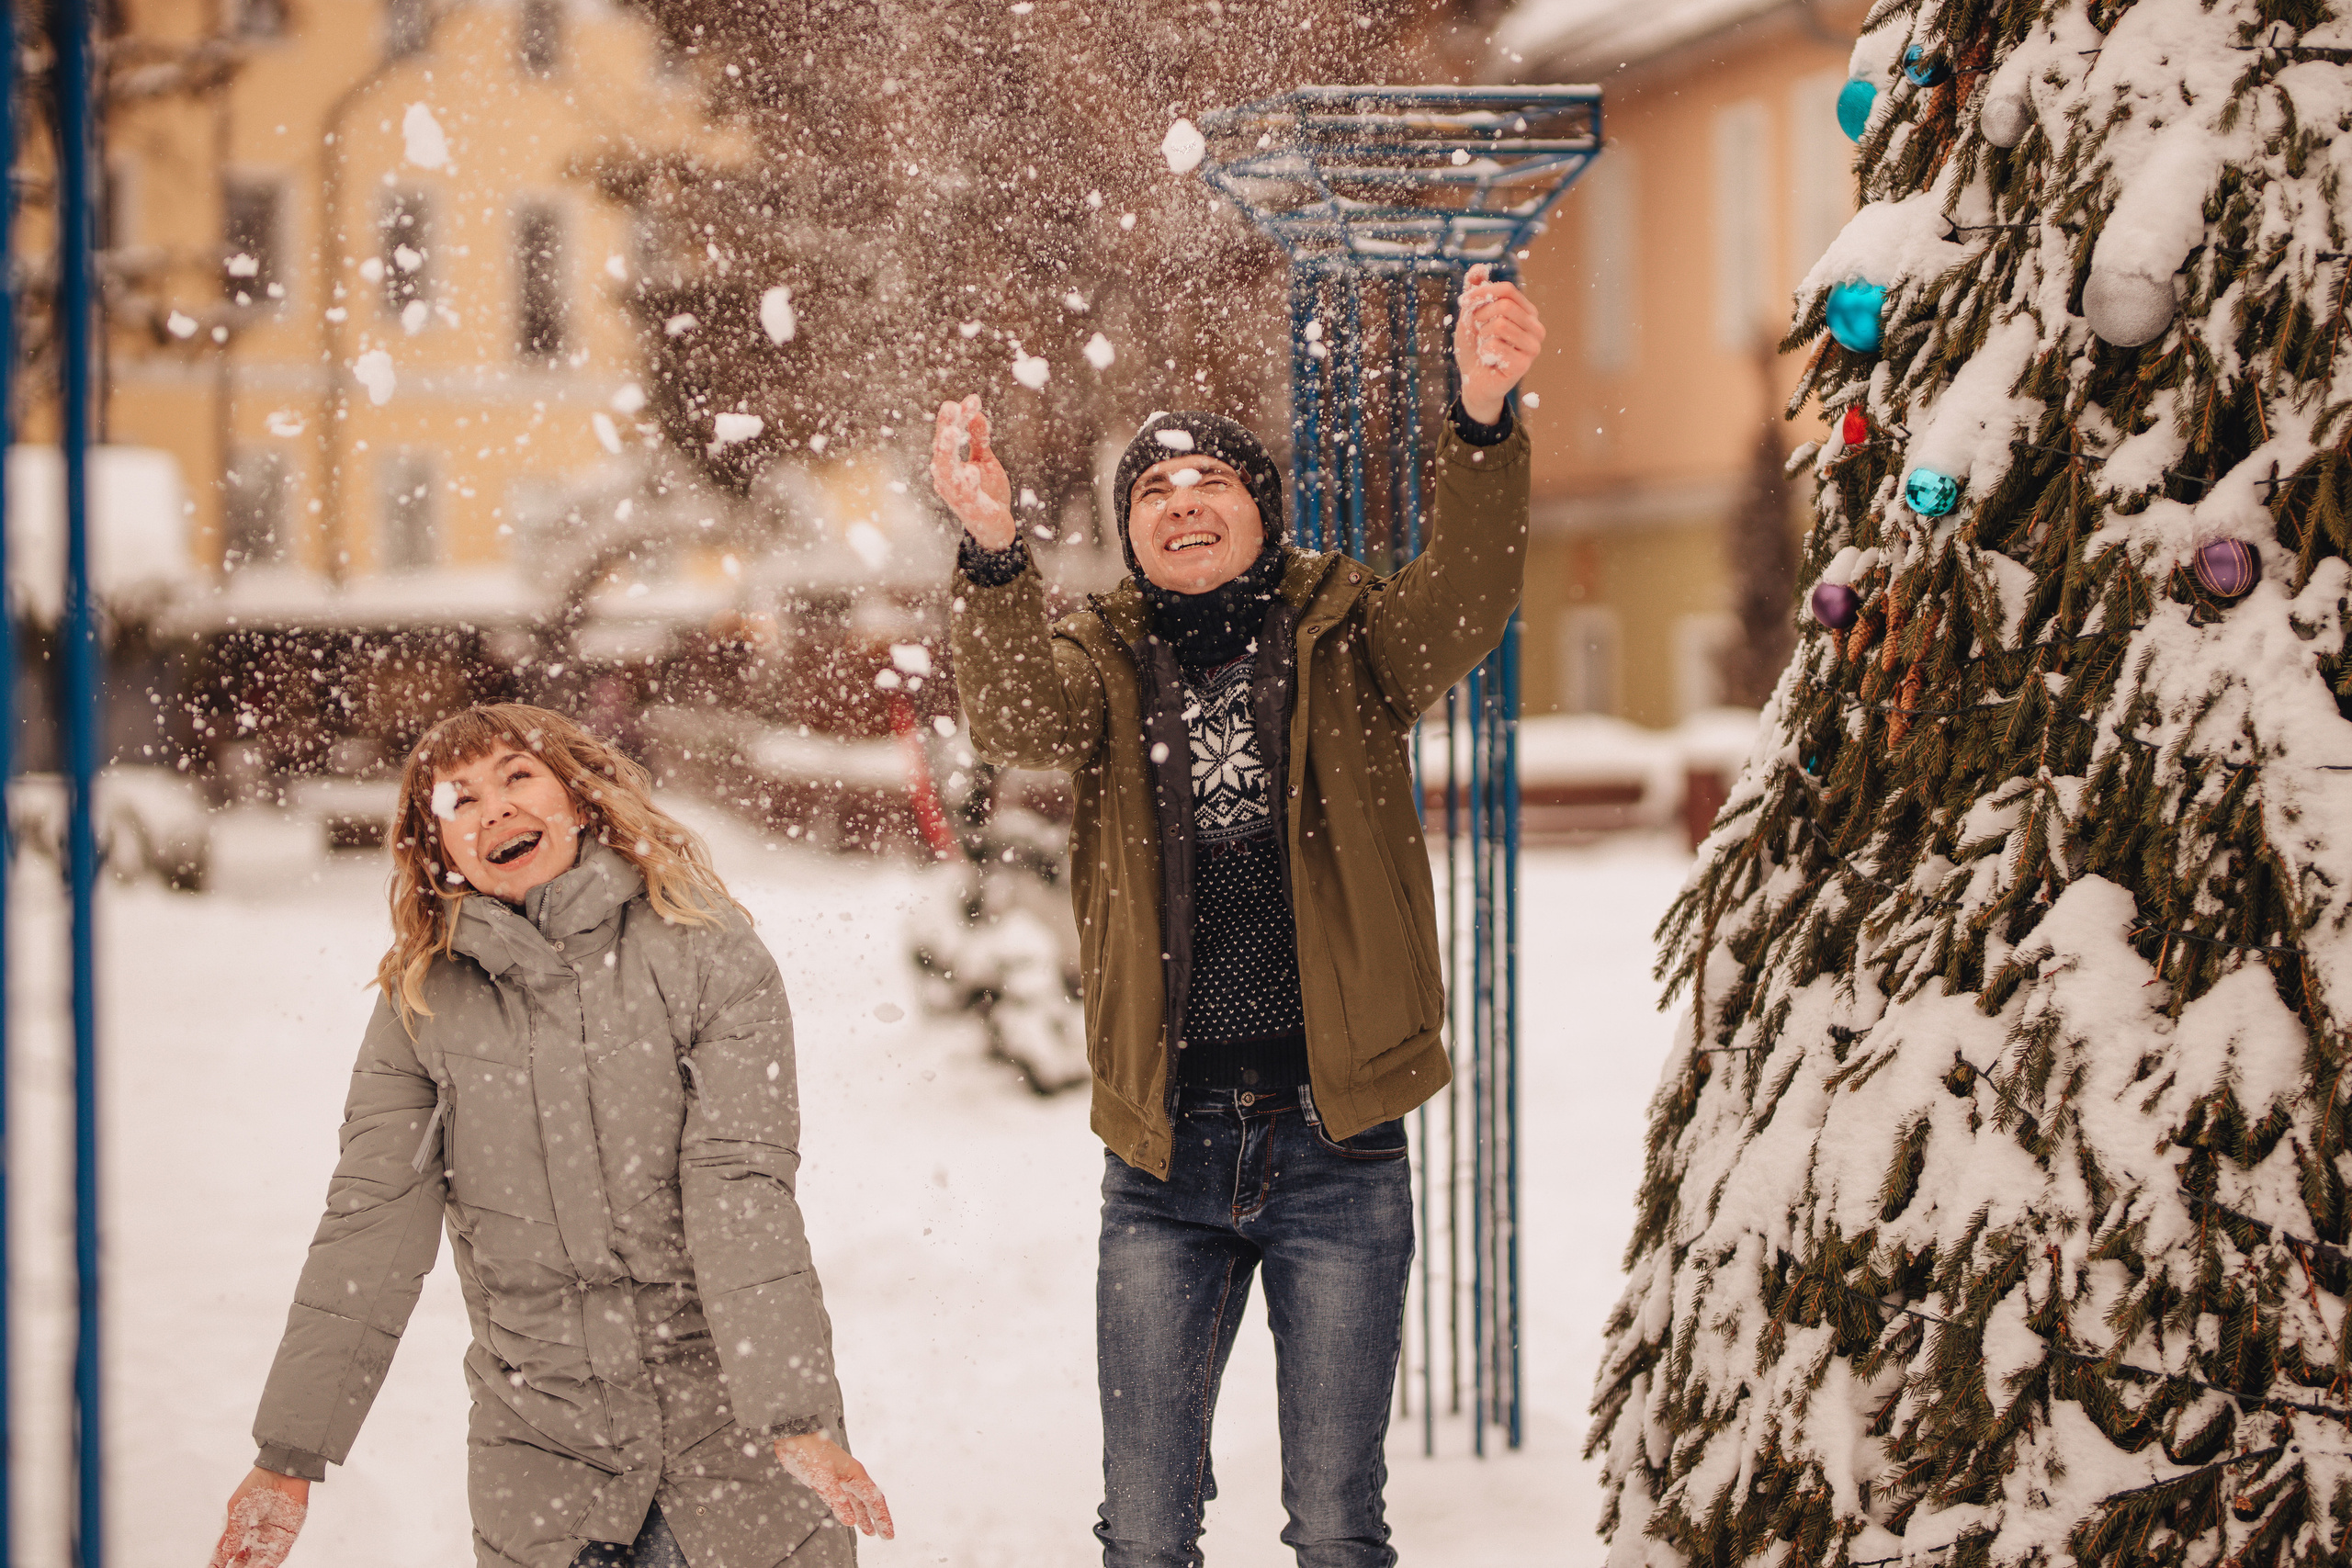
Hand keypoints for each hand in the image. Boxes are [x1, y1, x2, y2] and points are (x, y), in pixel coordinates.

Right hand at [207, 1468, 309, 1567]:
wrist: (282, 1470)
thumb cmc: (257, 1484)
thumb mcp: (238, 1508)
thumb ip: (233, 1532)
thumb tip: (225, 1555)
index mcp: (241, 1527)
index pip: (228, 1549)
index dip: (220, 1561)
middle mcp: (256, 1534)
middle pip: (244, 1559)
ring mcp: (272, 1535)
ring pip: (260, 1559)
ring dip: (252, 1567)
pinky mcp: (288, 1534)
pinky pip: (279, 1553)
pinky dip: (269, 1563)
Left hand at [775, 1432, 894, 1538]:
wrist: (793, 1436)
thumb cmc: (811, 1449)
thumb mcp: (824, 1478)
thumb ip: (838, 1500)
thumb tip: (850, 1521)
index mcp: (855, 1474)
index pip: (874, 1500)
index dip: (882, 1517)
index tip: (888, 1533)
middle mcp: (850, 1477)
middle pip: (868, 1502)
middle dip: (876, 1519)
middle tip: (884, 1535)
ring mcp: (838, 1479)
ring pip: (855, 1501)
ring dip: (862, 1516)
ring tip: (868, 1530)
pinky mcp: (825, 1481)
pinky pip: (842, 1500)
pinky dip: (847, 1510)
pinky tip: (847, 1516)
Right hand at [930, 394, 1017, 551]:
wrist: (995, 525)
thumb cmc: (987, 492)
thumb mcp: (985, 461)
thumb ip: (978, 439)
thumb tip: (976, 413)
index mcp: (948, 464)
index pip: (949, 435)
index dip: (958, 416)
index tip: (972, 399)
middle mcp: (946, 477)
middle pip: (941, 449)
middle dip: (945, 427)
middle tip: (951, 406)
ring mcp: (955, 493)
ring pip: (946, 470)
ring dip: (947, 450)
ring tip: (952, 431)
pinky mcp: (970, 507)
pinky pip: (965, 495)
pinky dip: (967, 483)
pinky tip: (972, 472)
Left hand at [1452, 263, 1545, 426]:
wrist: (1473, 382)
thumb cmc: (1475, 348)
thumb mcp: (1471, 316)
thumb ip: (1476, 292)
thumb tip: (1479, 267)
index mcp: (1527, 313)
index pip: (1508, 290)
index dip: (1482, 292)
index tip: (1463, 302)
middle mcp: (1536, 328)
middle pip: (1505, 305)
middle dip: (1480, 316)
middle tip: (1477, 331)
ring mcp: (1533, 347)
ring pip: (1500, 324)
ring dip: (1482, 335)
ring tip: (1485, 347)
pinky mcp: (1524, 364)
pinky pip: (1496, 345)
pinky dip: (1484, 351)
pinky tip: (1489, 361)